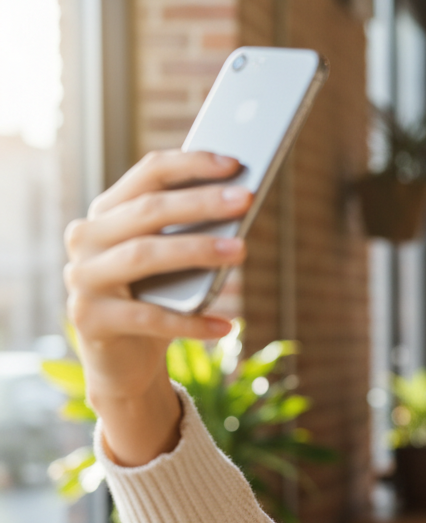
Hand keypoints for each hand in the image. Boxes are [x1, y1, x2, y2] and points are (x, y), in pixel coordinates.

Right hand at [63, 149, 251, 465]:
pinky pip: (148, 317)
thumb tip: (241, 203)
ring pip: (144, 255)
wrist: (124, 360)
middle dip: (201, 202)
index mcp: (108, 211)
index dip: (191, 164)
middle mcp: (87, 237)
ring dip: (196, 250)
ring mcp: (82, 277)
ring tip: (241, 251)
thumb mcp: (176, 262)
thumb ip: (195, 231)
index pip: (149, 173)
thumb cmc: (158, 297)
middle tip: (246, 199)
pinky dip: (191, 322)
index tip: (235, 163)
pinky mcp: (89, 319)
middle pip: (148, 210)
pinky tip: (226, 326)